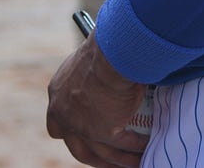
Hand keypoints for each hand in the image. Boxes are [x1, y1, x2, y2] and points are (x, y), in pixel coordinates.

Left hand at [46, 36, 149, 167]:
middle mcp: (65, 114)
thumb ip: (93, 76)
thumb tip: (110, 77)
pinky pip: (123, 145)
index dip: (70, 134)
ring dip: (120, 160)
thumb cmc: (105, 47)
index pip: (57, 124)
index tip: (83, 138)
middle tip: (109, 161)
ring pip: (102, 153)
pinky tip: (147, 147)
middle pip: (77, 148)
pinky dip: (136, 147)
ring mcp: (82, 126)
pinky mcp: (104, 132)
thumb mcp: (90, 60)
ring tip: (136, 161)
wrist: (112, 53)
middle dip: (94, 158)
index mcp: (58, 94)